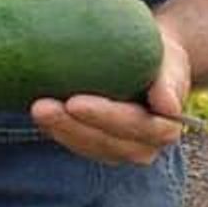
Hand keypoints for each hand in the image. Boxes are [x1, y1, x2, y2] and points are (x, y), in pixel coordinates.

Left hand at [31, 25, 192, 164]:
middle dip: (73, 127)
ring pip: (88, 147)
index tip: (75, 103)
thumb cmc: (160, 58)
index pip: (137, 127)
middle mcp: (144, 145)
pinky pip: (75, 144)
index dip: (106, 117)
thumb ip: (171, 82)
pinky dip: (55, 130)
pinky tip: (37, 113)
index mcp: (166, 127)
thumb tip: (168, 106)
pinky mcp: (97, 145)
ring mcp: (119, 149)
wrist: (149, 62)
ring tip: (36, 109)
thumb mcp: (171, 62)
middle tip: (42, 107)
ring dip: (59, 130)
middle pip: (108, 142)